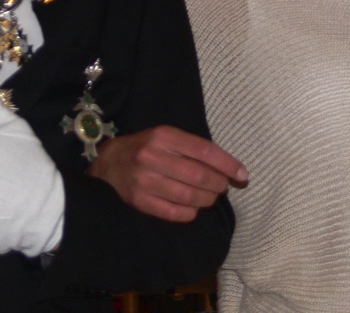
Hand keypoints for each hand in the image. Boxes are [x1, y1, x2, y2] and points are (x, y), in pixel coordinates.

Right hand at [88, 125, 246, 222]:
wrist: (107, 164)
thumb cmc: (144, 148)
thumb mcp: (165, 137)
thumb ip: (192, 148)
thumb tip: (228, 167)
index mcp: (162, 136)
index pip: (204, 151)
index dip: (228, 164)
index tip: (243, 174)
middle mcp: (152, 157)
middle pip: (199, 176)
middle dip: (218, 184)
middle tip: (222, 186)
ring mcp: (144, 181)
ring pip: (189, 196)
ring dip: (207, 199)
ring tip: (210, 197)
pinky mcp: (138, 201)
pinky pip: (174, 212)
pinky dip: (190, 212)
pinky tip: (194, 208)